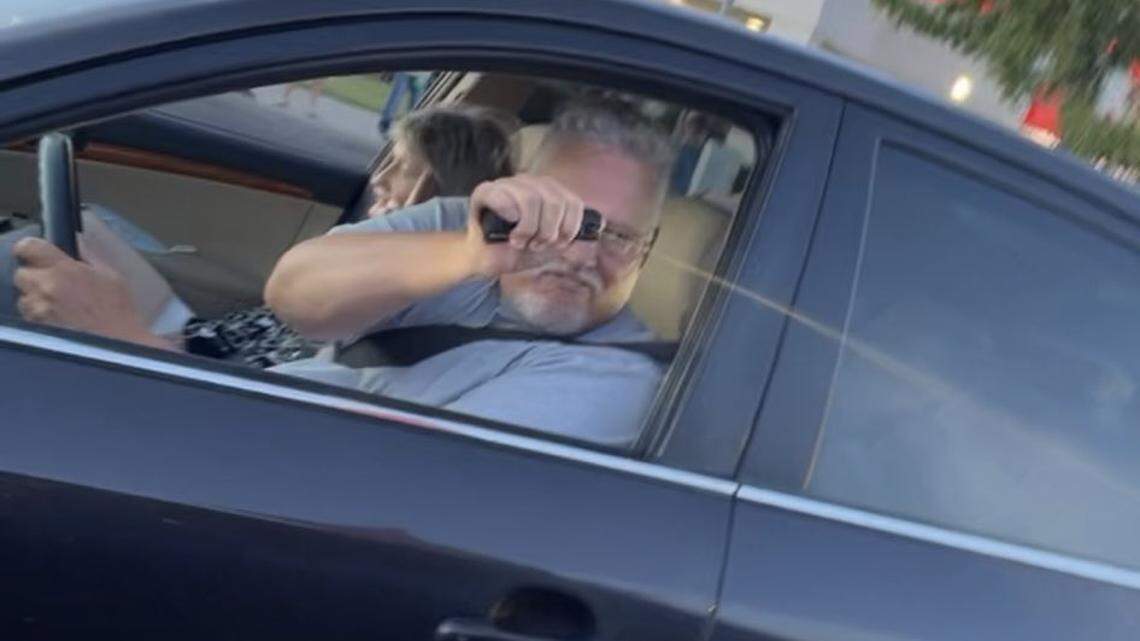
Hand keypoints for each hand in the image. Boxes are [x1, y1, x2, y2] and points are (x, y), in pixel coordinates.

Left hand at [13, 237, 168, 348]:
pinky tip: (57, 319)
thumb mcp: (111, 277)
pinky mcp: (37, 328)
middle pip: (21, 274)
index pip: (28, 247)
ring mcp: (39, 309)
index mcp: (65, 269)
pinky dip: (38, 317)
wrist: (118, 346)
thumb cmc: (118, 312)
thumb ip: (90, 257)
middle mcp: (46, 287)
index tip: (34, 254)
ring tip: (55, 306)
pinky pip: (28, 317)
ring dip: (34, 299)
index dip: (29, 249)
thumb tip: (78, 242)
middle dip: (34, 277)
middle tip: (52, 284)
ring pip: (22, 298)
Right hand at [465, 174, 587, 276]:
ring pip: (531, 199)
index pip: (573, 201)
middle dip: (548, 231)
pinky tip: (506, 230)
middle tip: (536, 245)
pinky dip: (509, 218)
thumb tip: (600, 226)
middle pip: (554, 201)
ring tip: (521, 241)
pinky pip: (503, 197)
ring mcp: (507, 184)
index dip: (569, 227)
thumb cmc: (517, 250)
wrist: (486, 261)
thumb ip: (571, 233)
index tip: (559, 244)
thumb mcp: (550, 245)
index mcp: (548, 192)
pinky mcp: (485, 191)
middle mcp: (529, 183)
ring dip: (529, 229)